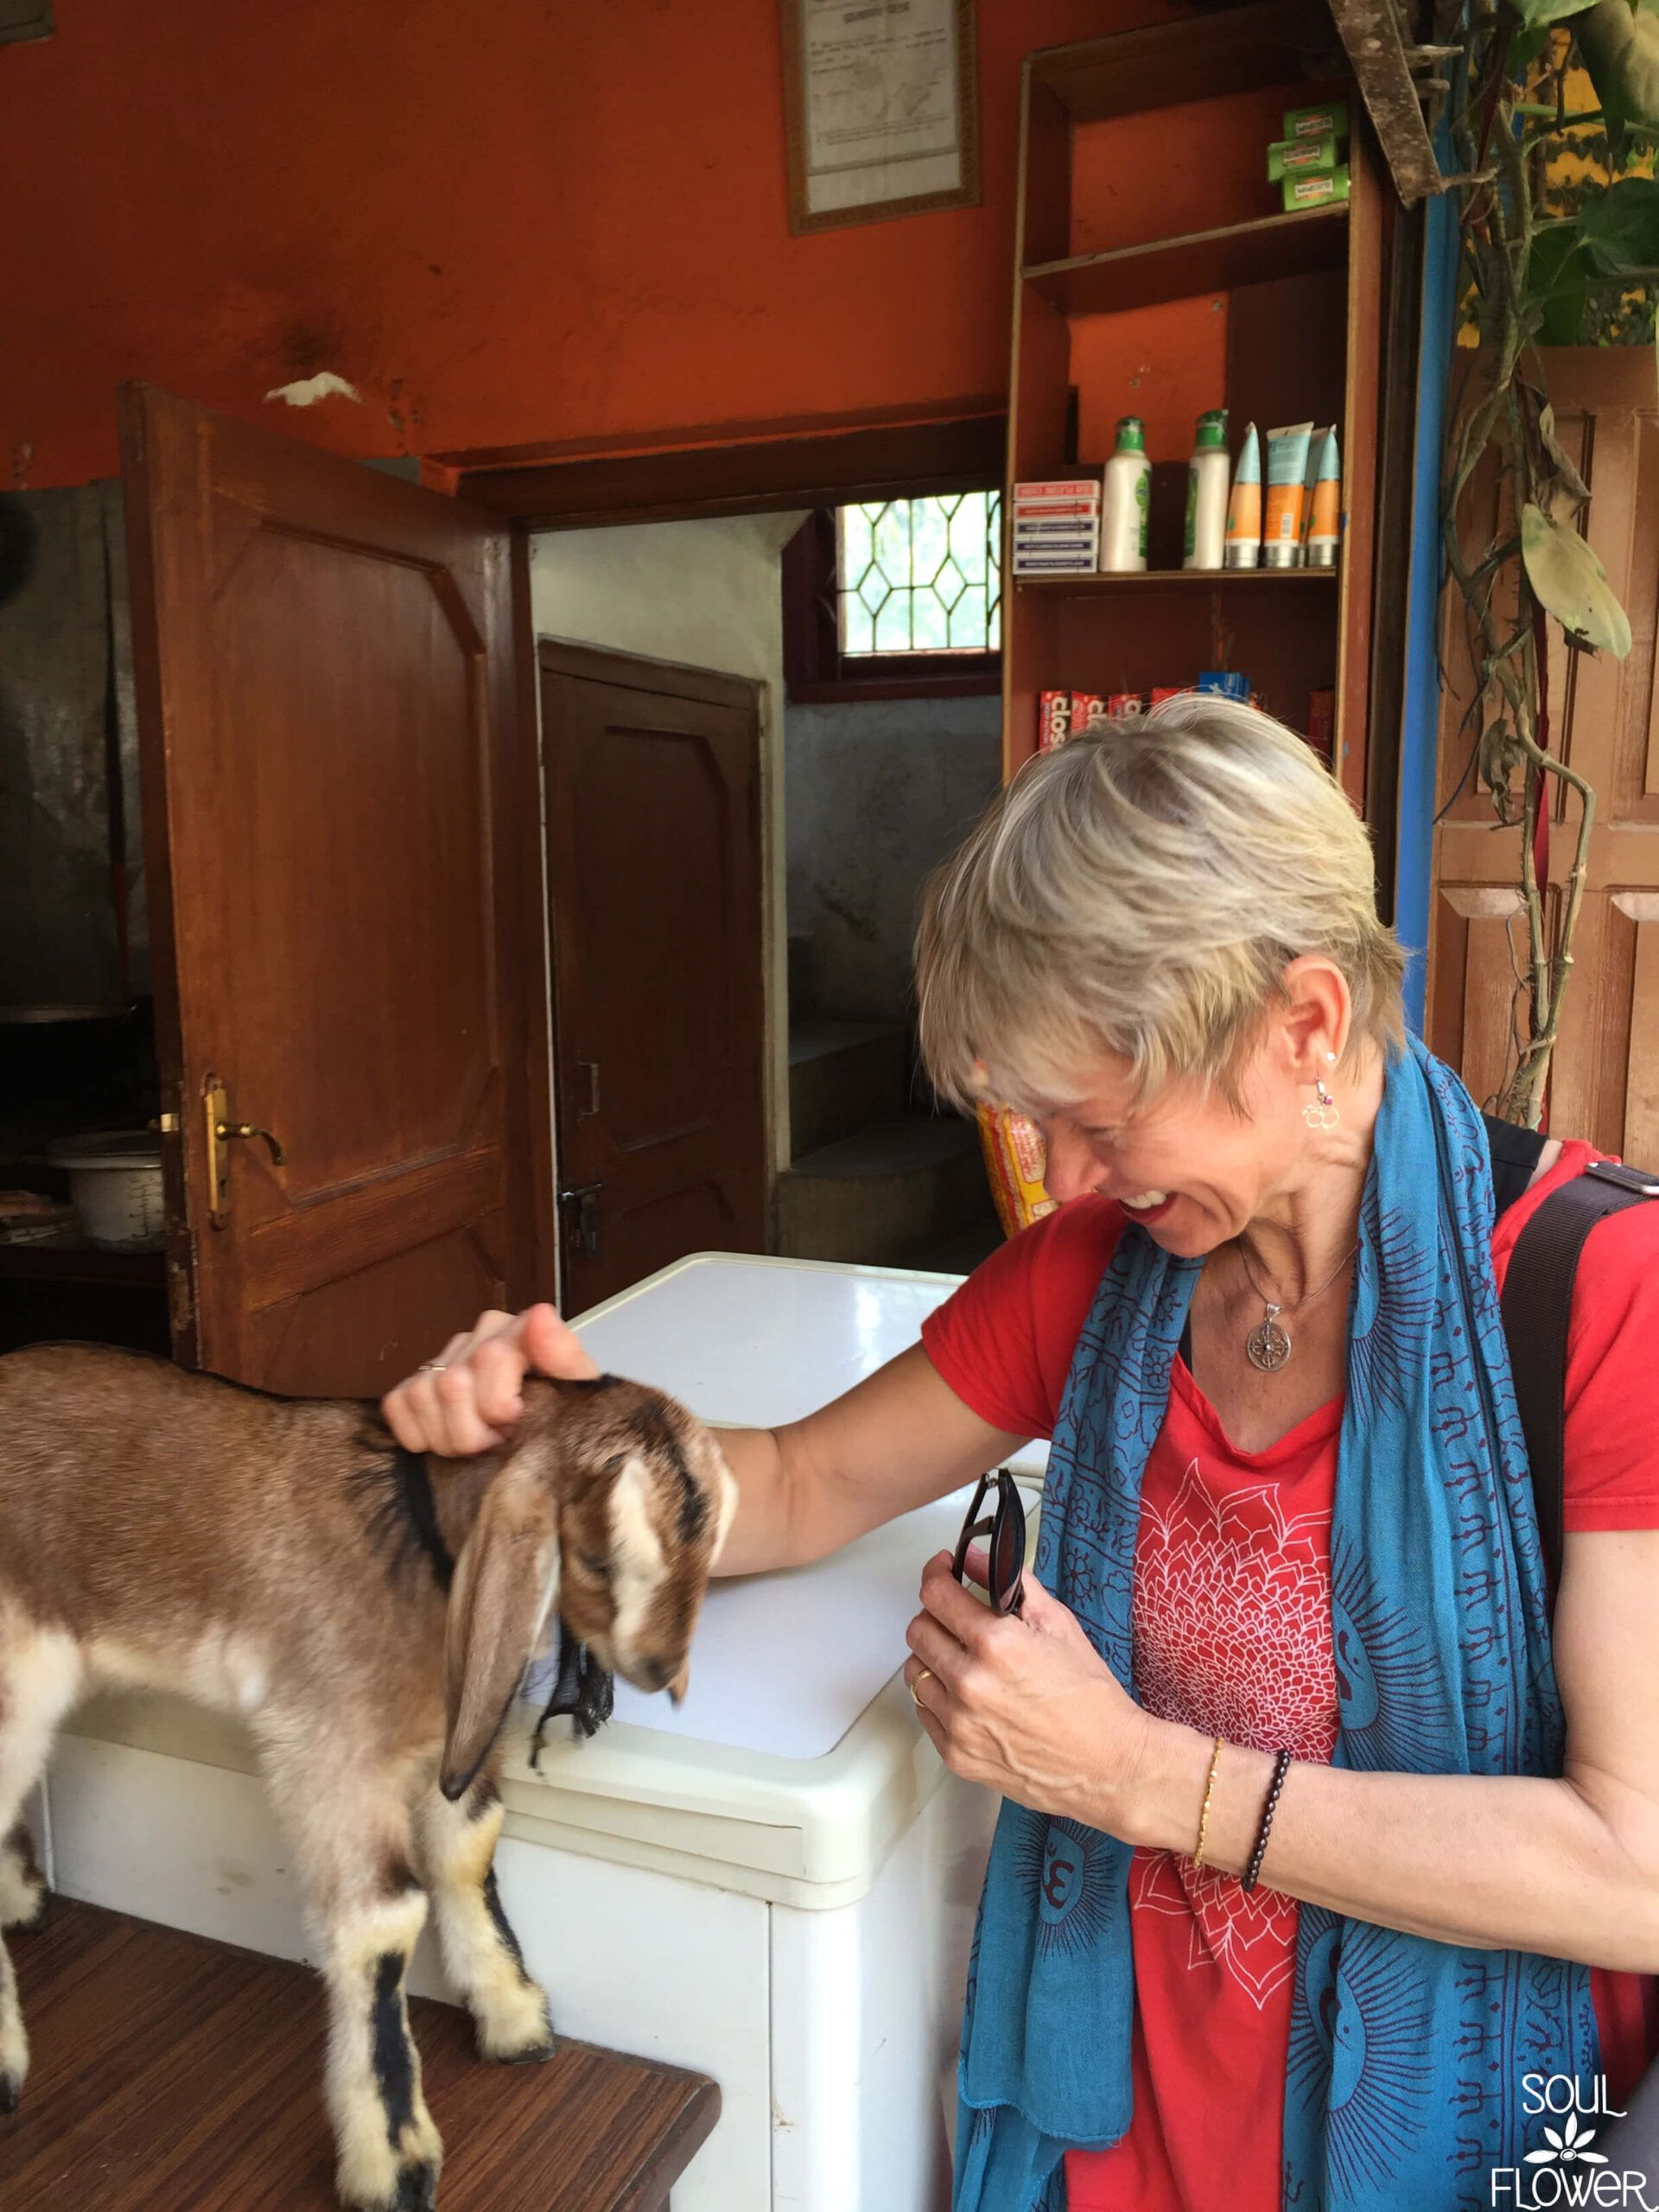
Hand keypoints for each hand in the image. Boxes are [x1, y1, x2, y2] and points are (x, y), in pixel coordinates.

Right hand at [382, 1304, 599, 1454]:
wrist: (546, 1433)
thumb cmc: (563, 1411)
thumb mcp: (577, 1390)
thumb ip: (563, 1355)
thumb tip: (540, 1314)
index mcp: (517, 1329)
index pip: (490, 1359)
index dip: (499, 1406)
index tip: (517, 1423)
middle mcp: (477, 1335)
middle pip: (453, 1385)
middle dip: (477, 1432)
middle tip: (501, 1443)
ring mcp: (443, 1358)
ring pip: (422, 1397)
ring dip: (450, 1438)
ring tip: (480, 1443)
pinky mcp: (413, 1384)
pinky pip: (398, 1406)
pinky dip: (420, 1435)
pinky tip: (451, 1437)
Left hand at [903, 1548, 1151, 1835]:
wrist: (1109, 1764)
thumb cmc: (1091, 1697)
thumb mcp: (1059, 1624)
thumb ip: (1011, 1584)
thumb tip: (974, 1559)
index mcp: (996, 1644)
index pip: (935, 1595)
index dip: (936, 1574)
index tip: (942, 1571)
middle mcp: (970, 1683)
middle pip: (918, 1631)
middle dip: (936, 1615)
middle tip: (958, 1618)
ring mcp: (959, 1723)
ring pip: (915, 1672)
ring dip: (934, 1657)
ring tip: (964, 1659)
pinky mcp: (956, 1755)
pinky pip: (924, 1711)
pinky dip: (939, 1697)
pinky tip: (966, 1695)